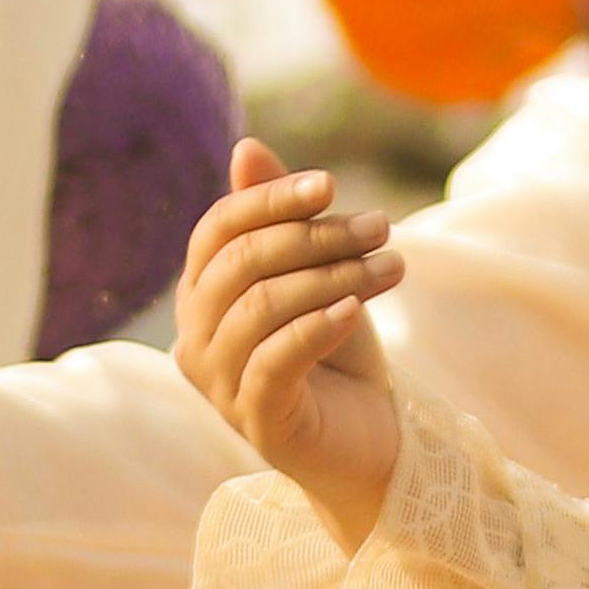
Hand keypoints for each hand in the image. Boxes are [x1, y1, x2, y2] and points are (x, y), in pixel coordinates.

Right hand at [175, 137, 403, 551]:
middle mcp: (195, 339)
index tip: (331, 183)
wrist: (371, 441)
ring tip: (393, 264)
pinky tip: (355, 309)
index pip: (217, 230)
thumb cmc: (338, 353)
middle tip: (381, 226)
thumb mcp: (318, 275)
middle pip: (242, 264)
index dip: (270, 199)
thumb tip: (247, 148)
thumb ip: (283, 220)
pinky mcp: (256, 421)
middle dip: (315, 235)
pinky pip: (275, 361)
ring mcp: (220, 384)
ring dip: (334, 275)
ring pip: (263, 307)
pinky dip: (317, 327)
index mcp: (202, 296)